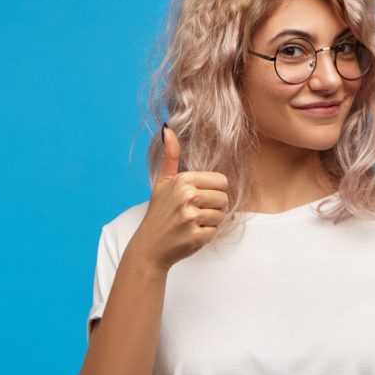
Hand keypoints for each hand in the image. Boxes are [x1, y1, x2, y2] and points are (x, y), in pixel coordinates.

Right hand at [126, 127, 228, 271]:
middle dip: (213, 207)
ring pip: (221, 215)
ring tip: (191, 223)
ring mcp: (191, 217)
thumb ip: (169, 156)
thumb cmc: (159, 213)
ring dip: (210, 222)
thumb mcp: (162, 182)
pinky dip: (206, 236)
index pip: (221, 181)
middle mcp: (187, 196)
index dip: (212, 191)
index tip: (196, 198)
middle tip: (193, 213)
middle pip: (224, 198)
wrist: (149, 247)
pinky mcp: (195, 236)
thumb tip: (168, 128)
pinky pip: (215, 232)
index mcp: (183, 180)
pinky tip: (190, 235)